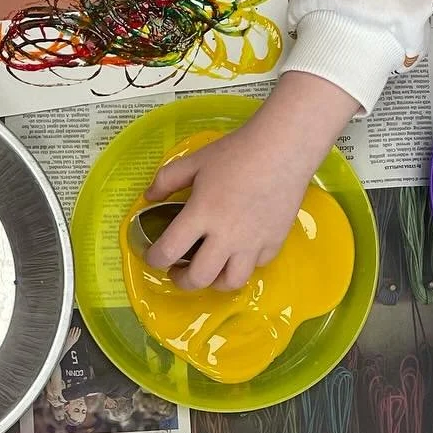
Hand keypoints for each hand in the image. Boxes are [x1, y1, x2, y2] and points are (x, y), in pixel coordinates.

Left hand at [144, 73, 361, 289]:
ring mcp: (252, 244)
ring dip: (214, 282)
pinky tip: (237, 253)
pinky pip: (255, 267)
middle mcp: (226, 236)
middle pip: (198, 279)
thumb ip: (167, 180)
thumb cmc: (237, 152)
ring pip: (230, 283)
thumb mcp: (195, 161)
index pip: (168, 251)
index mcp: (201, 215)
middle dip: (181, 281)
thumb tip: (149, 197)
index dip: (154, 259)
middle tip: (178, 272)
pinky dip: (242, 265)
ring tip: (209, 270)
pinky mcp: (274, 243)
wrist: (283, 149)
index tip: (153, 256)